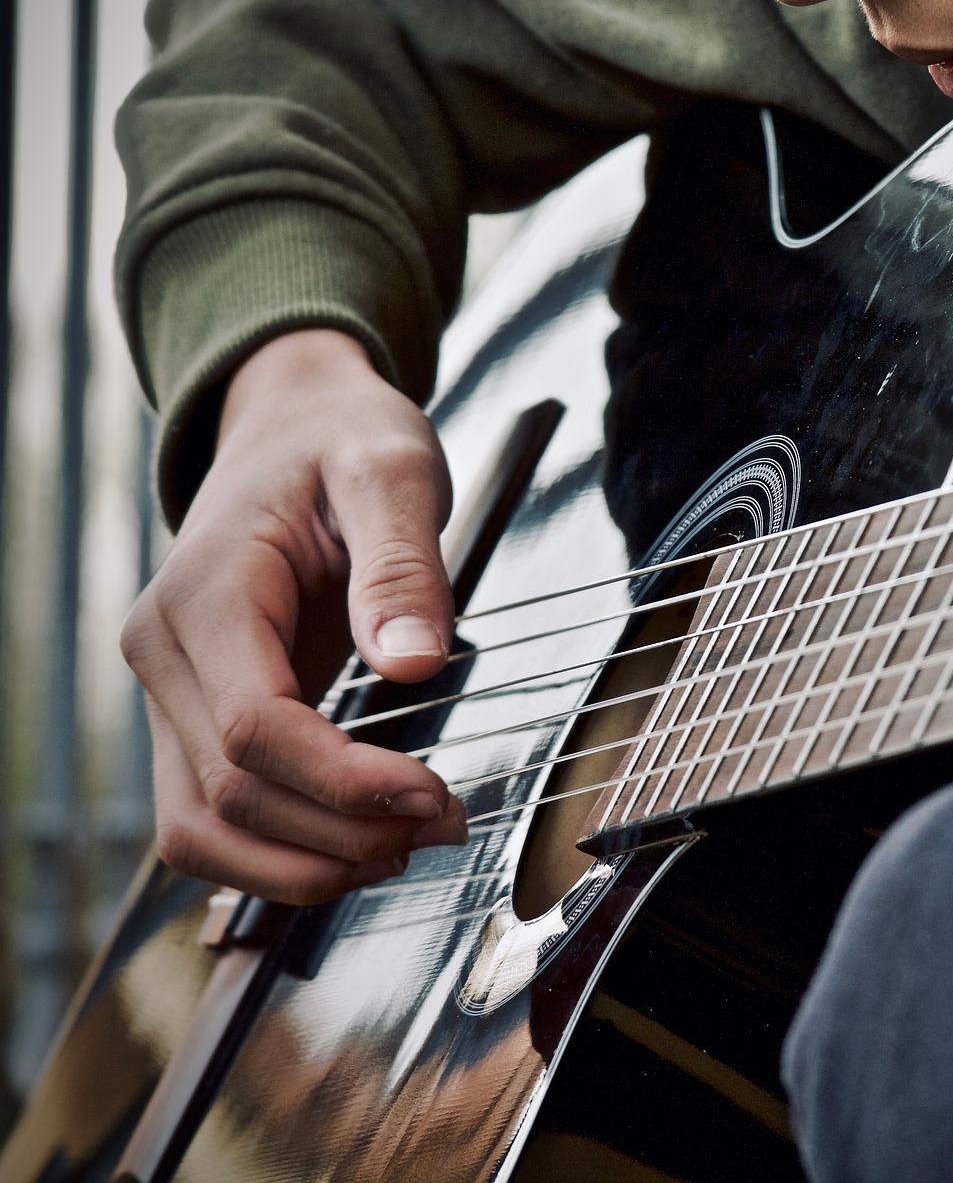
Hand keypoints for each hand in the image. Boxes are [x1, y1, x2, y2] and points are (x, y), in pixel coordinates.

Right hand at [121, 329, 467, 904]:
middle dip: (340, 833)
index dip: (343, 782)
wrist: (295, 428)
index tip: (433, 795)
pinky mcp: (195, 720)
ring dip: (302, 867)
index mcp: (204, 593)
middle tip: (446, 825)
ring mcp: (169, 694)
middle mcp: (164, 653)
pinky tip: (362, 842)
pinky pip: (213, 819)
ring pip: (200, 831)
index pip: (255, 728)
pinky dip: (280, 855)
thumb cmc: (342, 441)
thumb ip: (402, 564)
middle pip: (229, 795)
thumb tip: (415, 662)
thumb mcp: (391, 469)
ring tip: (404, 849)